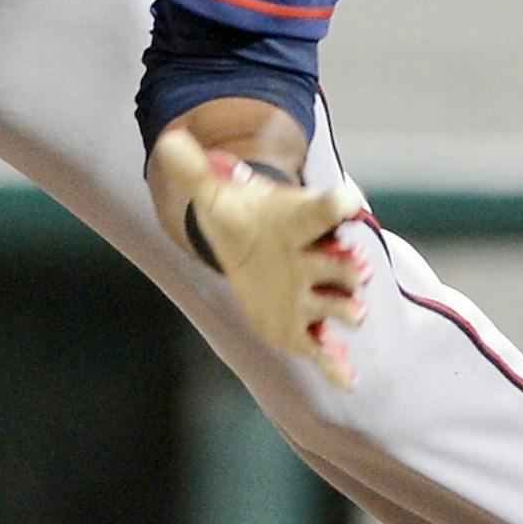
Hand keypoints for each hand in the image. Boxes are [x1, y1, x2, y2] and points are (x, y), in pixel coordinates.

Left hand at [155, 130, 369, 387]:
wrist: (253, 247)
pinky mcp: (305, 330)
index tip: (348, 198)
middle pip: (340, 265)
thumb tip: (167, 141)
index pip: (326, 209)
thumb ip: (196, 171)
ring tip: (352, 314)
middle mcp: (315, 260)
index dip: (338, 203)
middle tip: (355, 267)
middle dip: (348, 267)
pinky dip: (338, 368)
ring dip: (347, 310)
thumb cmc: (244, 218)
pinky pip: (326, 352)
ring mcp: (313, 297)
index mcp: (300, 225)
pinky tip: (348, 382)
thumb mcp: (218, 196)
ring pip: (339, 305)